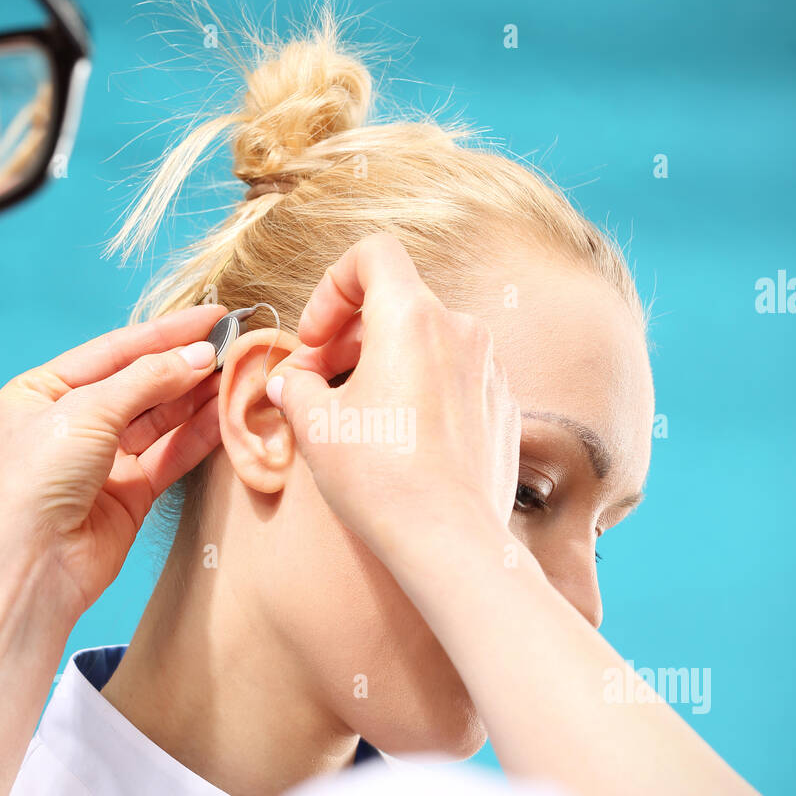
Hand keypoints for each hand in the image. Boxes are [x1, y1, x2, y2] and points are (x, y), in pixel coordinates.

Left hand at [0, 305, 225, 618]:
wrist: (28, 567)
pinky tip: (226, 413)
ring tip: (239, 374)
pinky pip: (170, 455)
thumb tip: (200, 355)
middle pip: (140, 383)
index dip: (164, 333)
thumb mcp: (86, 412)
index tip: (213, 316)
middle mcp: (70, 424)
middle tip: (235, 345)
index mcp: (40, 392)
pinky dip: (198, 435)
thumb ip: (147, 380)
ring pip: (160, 420)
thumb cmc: (34, 481)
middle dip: (186, 365)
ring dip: (197, 398)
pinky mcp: (130, 495)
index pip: (113, 351)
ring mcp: (102, 461)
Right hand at [269, 234, 519, 554]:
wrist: (448, 540)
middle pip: (397, 303)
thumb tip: (292, 381)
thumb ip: (296, 385)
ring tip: (355, 414)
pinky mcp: (503, 407)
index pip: (373, 255)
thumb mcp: (315, 424)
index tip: (316, 338)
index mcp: (412, 317)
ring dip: (386, 364)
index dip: (332, 287)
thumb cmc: (379, 478)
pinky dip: (422, 392)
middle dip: (349, 336)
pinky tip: (399, 440)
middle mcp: (460, 330)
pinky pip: (455, 379)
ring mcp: (488, 369)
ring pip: (427, 343)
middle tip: (317, 383)